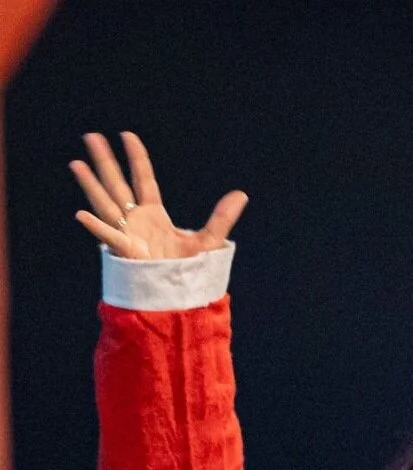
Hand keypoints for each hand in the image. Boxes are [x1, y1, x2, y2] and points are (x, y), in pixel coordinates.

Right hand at [71, 131, 245, 260]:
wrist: (181, 295)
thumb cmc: (190, 270)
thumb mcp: (210, 240)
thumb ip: (222, 218)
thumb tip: (241, 195)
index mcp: (155, 215)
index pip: (144, 179)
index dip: (136, 158)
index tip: (127, 136)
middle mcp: (137, 221)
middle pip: (118, 184)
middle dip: (106, 161)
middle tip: (92, 136)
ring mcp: (128, 234)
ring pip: (106, 204)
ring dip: (91, 185)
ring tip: (76, 164)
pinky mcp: (126, 252)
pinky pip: (110, 238)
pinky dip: (97, 228)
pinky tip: (82, 214)